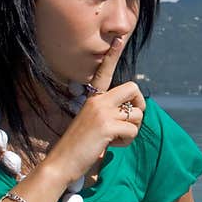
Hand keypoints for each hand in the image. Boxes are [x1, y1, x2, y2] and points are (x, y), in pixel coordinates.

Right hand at [44, 36, 145, 183]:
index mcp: (94, 98)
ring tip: (114, 139)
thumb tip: (133, 112)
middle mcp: (99, 100)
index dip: (112, 55)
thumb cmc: (79, 146)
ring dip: (132, 131)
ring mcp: (103, 112)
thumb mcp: (94, 123)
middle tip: (131, 120)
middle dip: (140, 105)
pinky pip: (132, 131)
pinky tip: (111, 146)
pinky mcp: (107, 126)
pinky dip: (127, 142)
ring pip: (137, 115)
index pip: (104, 72)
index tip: (119, 38)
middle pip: (133, 89)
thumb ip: (110, 114)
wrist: (61, 163)